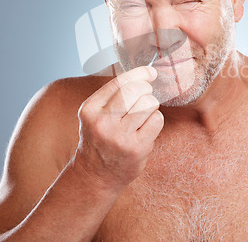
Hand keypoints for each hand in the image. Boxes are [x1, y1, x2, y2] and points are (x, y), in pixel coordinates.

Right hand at [74, 66, 162, 188]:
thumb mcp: (94, 115)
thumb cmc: (100, 139)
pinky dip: (155, 119)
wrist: (96, 175)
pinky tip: (146, 127)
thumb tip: (144, 74)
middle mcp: (102, 122)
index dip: (139, 73)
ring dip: (151, 105)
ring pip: (148, 103)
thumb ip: (112, 95)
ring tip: (144, 114)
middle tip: (146, 95)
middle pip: (135, 90)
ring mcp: (120, 137)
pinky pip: (157, 120)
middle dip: (146, 89)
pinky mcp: (136, 148)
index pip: (119, 82)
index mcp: (90, 109)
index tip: (150, 73)